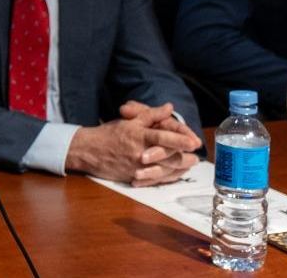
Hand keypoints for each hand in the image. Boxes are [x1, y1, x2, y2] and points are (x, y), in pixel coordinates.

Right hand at [66, 101, 200, 185]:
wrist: (89, 151)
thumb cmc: (109, 134)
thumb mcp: (129, 121)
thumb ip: (151, 115)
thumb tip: (169, 108)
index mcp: (138, 136)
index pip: (162, 138)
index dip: (179, 140)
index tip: (194, 142)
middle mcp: (139, 153)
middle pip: (167, 157)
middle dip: (184, 157)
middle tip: (197, 156)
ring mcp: (137, 168)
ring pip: (163, 170)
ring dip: (179, 168)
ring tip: (190, 165)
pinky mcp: (134, 178)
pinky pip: (155, 179)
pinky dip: (167, 177)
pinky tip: (176, 173)